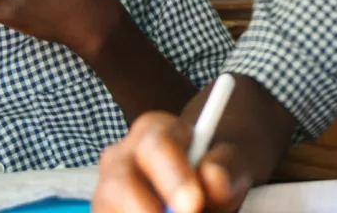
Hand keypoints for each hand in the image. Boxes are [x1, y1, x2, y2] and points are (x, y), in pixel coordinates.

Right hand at [93, 112, 250, 212]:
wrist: (198, 189)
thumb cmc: (213, 173)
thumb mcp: (230, 165)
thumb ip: (226, 166)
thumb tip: (212, 178)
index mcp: (152, 131)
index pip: (156, 145)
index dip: (173, 177)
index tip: (193, 204)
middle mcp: (120, 157)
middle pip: (119, 182)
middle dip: (145, 209)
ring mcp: (105, 191)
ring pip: (108, 207)